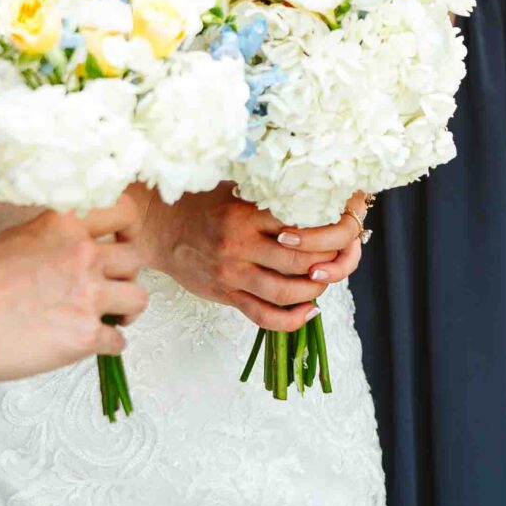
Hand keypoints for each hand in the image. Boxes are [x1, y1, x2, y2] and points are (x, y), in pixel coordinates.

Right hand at [0, 203, 148, 382]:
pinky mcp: (85, 334)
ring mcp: (88, 294)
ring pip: (139, 299)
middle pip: (135, 260)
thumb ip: (54, 235)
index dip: (127, 231)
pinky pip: (119, 340)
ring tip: (111, 317)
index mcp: (66, 225)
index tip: (121, 243)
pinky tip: (93, 344)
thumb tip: (71, 242)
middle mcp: (83, 254)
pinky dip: (110, 344)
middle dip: (125, 276)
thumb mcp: (17, 237)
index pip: (124, 213)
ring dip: (127, 310)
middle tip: (110, 288)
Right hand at [127, 185, 366, 331]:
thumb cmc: (201, 202)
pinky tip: (309, 311)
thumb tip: (318, 192)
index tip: (347, 225)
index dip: (334, 227)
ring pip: (287, 291)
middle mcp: (242, 243)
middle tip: (342, 256)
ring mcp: (234, 272)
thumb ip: (271, 192)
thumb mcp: (236, 186)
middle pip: (303, 259)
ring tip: (324, 279)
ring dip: (315, 289)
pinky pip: (264, 316)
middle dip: (332, 261)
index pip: (304, 222)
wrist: (158, 225)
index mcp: (249, 211)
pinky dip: (292, 320)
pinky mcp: (226, 294)